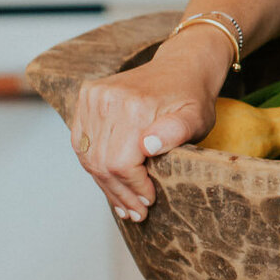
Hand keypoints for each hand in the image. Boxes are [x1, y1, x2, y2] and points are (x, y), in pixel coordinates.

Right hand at [71, 25, 227, 220]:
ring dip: (106, 185)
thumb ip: (177, 132)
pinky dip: (94, 166)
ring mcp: (93, 96)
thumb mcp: (197, 117)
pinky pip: (82, 142)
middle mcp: (108, 99)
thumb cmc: (192, 97)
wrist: (181, 66)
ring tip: (124, 205)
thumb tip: (148, 146)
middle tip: (136, 213)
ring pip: (89, 157)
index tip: (149, 202)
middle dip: (121, 194)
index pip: (121, 163)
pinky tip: (109, 183)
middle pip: (103, 163)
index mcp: (134, 105)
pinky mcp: (86, 97)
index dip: (134, 189)